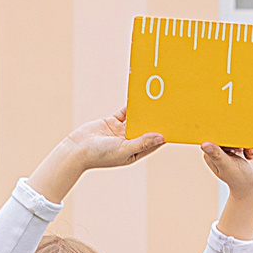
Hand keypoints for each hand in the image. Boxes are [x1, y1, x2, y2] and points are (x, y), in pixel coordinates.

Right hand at [31, 109, 164, 201]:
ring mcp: (121, 132)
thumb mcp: (124, 148)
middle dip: (156, 120)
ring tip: (157, 100)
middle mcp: (130, 141)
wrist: (76, 150)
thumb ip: (143, 142)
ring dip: (144, 111)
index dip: (164, 134)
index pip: (154, 142)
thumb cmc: (100, 155)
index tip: (175, 125)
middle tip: (169, 109)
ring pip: (137, 119)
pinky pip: (125, 112)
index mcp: (136, 152)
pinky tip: (139, 96)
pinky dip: (131, 105)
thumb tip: (161, 137)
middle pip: (147, 129)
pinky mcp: (112, 122)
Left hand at [203, 142, 252, 198]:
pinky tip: (249, 157)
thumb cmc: (238, 179)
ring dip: (244, 144)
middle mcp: (217, 151)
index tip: (232, 146)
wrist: (251, 185)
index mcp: (210, 154)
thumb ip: (217, 155)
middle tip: (239, 151)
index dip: (223, 138)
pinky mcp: (238, 149)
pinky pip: (243, 140)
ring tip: (246, 155)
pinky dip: (248, 147)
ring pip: (235, 137)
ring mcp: (228, 150)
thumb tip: (204, 145)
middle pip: (225, 135)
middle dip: (236, 141)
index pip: (214, 137)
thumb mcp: (226, 166)